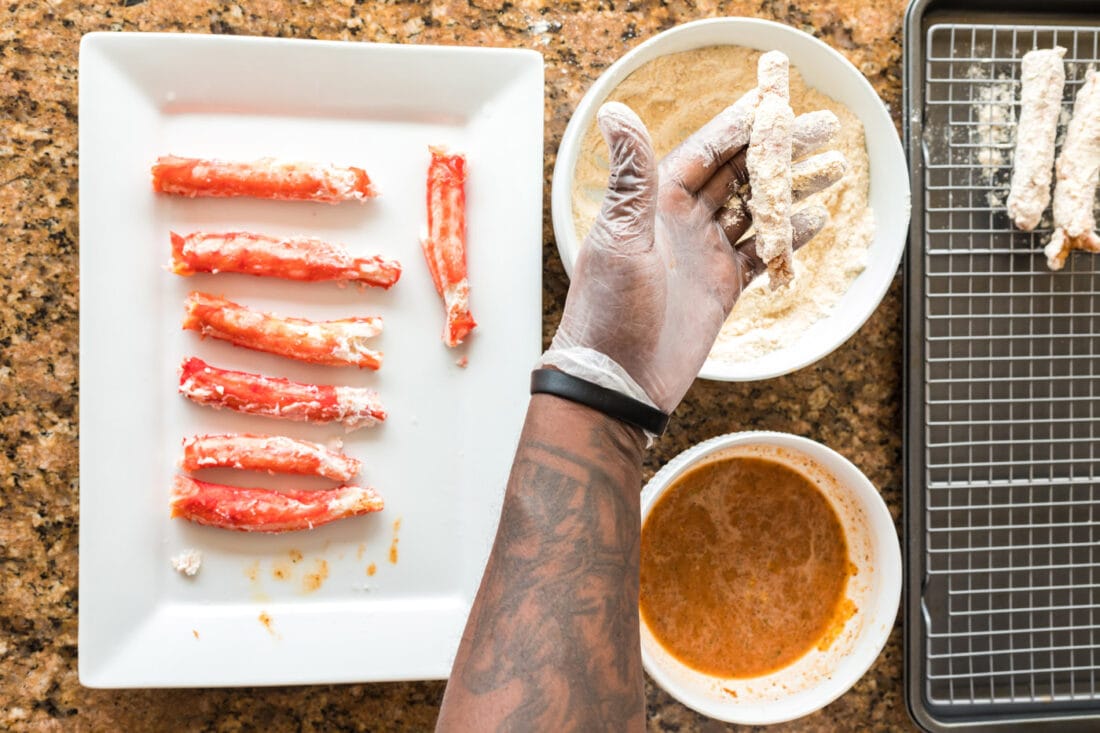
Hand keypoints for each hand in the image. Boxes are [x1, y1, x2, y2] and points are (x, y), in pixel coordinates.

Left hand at [543, 96, 842, 412]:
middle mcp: (682, 223)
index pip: (706, 151)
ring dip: (792, 190)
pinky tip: (816, 220)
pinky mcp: (722, 287)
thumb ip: (632, 176)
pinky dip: (788, 238)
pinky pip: (761, 254)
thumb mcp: (621, 236)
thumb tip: (615, 113)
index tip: (775, 102)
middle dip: (779, 151)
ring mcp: (704, 255)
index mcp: (655, 203)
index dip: (741, 125)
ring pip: (757, 211)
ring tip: (833, 168)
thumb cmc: (607, 310)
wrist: (617, 379)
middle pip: (739, 174)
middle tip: (821, 129)